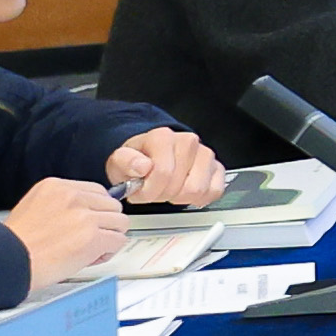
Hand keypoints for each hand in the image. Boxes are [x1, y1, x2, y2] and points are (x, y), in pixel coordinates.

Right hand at [6, 176, 126, 290]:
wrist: (6, 262)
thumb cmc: (15, 244)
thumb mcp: (34, 207)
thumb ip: (62, 204)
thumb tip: (88, 210)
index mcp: (56, 186)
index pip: (97, 191)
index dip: (96, 211)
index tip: (90, 222)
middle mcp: (72, 197)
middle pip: (112, 206)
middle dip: (105, 224)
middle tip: (90, 239)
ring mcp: (84, 216)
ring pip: (120, 223)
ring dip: (109, 238)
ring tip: (89, 250)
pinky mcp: (92, 237)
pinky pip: (118, 241)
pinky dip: (108, 252)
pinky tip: (90, 258)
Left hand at [103, 127, 224, 208]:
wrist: (148, 157)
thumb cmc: (135, 160)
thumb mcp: (119, 161)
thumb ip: (126, 161)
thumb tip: (142, 166)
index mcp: (163, 137)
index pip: (163, 173)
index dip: (148, 190)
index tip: (138, 192)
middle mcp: (188, 141)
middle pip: (179, 185)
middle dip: (162, 195)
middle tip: (151, 192)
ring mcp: (205, 154)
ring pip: (197, 190)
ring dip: (179, 198)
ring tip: (166, 191)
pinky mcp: (217, 167)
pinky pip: (214, 191)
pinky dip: (198, 198)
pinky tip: (183, 193)